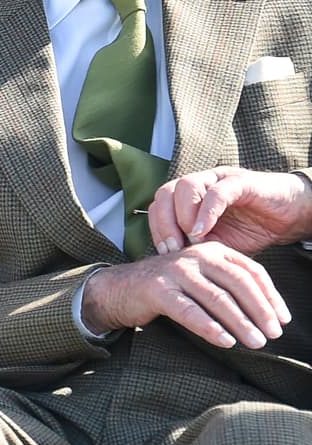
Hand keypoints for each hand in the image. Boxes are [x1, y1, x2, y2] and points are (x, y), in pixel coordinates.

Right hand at [80, 242, 290, 349]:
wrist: (119, 288)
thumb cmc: (168, 287)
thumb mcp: (201, 278)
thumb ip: (228, 286)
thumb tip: (269, 315)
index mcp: (210, 249)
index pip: (250, 271)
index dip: (271, 296)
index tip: (283, 320)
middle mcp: (194, 255)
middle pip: (238, 282)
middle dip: (260, 310)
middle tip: (273, 334)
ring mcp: (175, 271)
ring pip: (217, 298)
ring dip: (240, 323)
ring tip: (256, 342)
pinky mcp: (157, 290)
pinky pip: (189, 311)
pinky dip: (210, 327)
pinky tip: (225, 341)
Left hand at [147, 167, 311, 255]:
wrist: (289, 217)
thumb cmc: (250, 230)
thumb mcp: (217, 245)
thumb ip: (195, 247)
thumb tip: (171, 265)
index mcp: (188, 198)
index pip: (159, 206)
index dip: (156, 228)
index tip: (164, 254)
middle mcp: (200, 184)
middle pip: (165, 193)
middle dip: (163, 223)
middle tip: (172, 250)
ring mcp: (218, 179)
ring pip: (185, 186)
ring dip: (182, 216)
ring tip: (190, 240)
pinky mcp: (240, 181)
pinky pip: (217, 191)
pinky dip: (206, 211)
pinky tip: (202, 231)